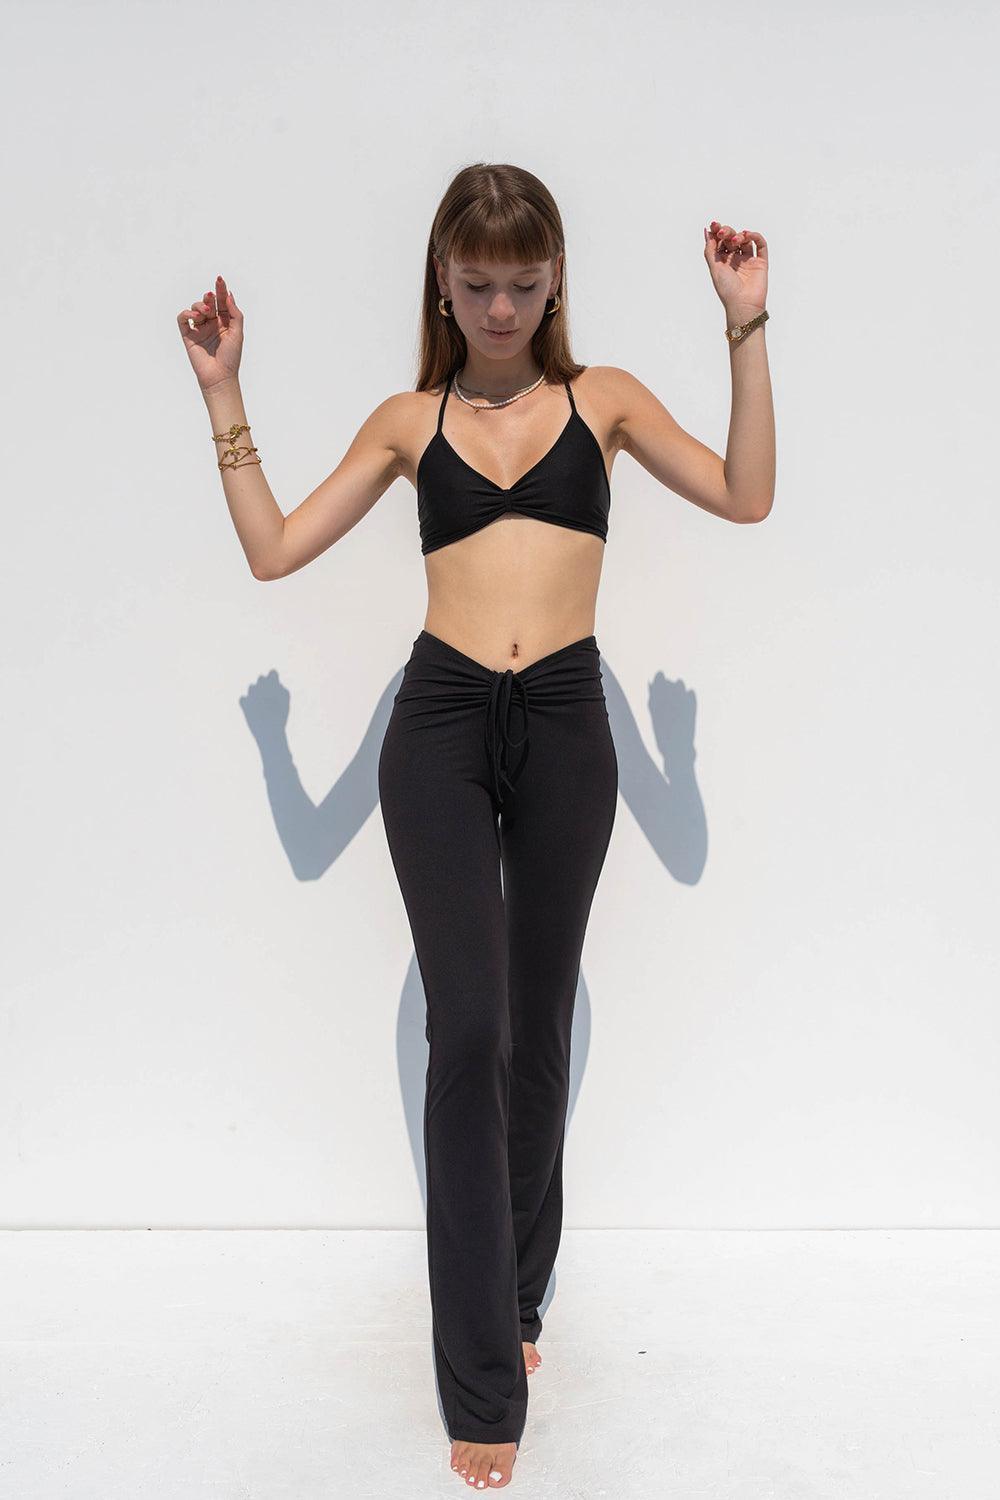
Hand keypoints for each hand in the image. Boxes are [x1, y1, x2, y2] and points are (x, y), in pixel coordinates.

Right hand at [177, 273, 243, 392]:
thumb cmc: (231, 357)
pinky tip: (195, 317)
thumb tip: (229, 295)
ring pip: (195, 309)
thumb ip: (235, 313)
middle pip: (208, 303)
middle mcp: (212, 324)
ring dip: (199, 305)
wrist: (220, 376)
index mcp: (225, 323)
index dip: (220, 290)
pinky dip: (186, 314)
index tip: (220, 279)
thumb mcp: (237, 333)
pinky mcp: (188, 336)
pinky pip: (183, 320)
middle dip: (209, 297)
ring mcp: (199, 330)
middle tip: (211, 297)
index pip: (222, 303)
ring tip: (205, 312)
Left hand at [703, 223, 767, 318]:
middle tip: (723, 232)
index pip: (720, 242)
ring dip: (740, 235)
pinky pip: (760, 245)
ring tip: (735, 240)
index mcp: (722, 262)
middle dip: (727, 232)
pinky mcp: (761, 262)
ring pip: (745, 240)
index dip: (717, 232)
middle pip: (731, 239)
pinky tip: (748, 235)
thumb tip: (707, 231)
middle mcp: (735, 260)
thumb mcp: (714, 267)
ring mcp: (748, 261)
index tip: (714, 225)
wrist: (743, 304)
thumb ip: (710, 250)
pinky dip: (755, 236)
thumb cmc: (727, 289)